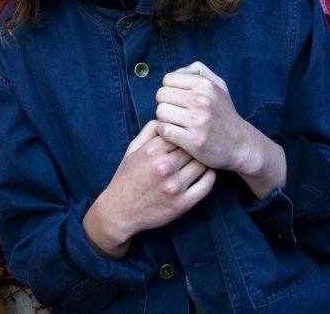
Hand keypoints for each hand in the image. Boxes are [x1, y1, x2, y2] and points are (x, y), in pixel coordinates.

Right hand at [83, 120, 215, 258]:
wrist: (119, 211)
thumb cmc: (126, 177)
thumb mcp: (132, 149)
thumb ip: (149, 131)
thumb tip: (166, 118)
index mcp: (151, 151)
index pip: (179, 132)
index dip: (184, 132)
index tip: (187, 134)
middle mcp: (164, 168)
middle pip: (192, 147)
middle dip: (195, 145)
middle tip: (199, 145)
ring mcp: (174, 187)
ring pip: (201, 164)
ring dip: (204, 160)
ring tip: (204, 158)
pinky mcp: (182, 204)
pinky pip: (206, 185)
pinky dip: (210, 176)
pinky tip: (206, 172)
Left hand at [155, 61, 285, 197]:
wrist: (240, 144)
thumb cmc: (224, 113)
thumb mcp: (219, 85)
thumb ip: (198, 70)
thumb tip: (176, 72)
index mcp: (205, 84)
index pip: (167, 79)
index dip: (169, 89)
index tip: (177, 100)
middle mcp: (202, 100)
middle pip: (161, 95)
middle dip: (165, 103)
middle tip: (176, 113)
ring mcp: (198, 121)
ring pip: (160, 112)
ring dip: (164, 119)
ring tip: (176, 123)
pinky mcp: (193, 140)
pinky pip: (164, 130)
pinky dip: (166, 133)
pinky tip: (176, 135)